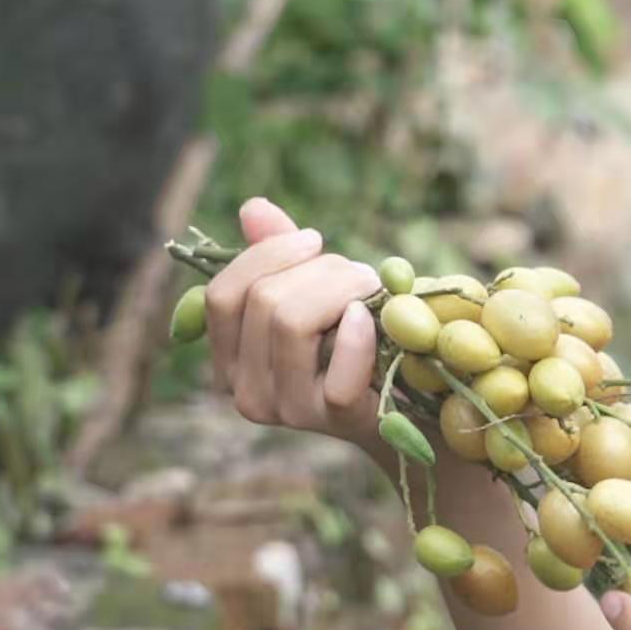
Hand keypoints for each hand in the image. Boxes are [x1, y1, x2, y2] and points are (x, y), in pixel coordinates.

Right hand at [202, 197, 384, 446]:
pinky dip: (359, 334)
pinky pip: (338, 369)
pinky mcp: (334, 421)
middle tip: (359, 274)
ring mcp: (289, 411)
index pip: (222, 295)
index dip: (268, 254)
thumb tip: (253, 208)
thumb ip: (279, 254)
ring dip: (342, 290)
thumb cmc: (355, 339)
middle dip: (320, 270)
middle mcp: (247, 391)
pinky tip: (371, 320)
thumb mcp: (315, 293)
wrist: (408, 400)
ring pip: (291, 323)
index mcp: (231, 359)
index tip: (314, 239)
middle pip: (264, 301)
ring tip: (371, 291)